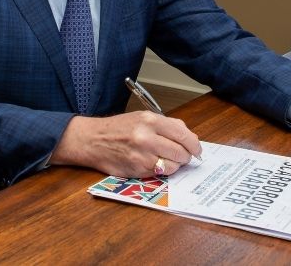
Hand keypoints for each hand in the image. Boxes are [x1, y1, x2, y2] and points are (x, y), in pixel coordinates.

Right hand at [50, 111, 201, 177]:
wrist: (93, 140)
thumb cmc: (119, 128)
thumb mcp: (143, 117)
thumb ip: (167, 125)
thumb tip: (189, 137)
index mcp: (150, 120)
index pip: (183, 134)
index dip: (194, 144)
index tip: (197, 149)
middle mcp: (146, 137)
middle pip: (181, 152)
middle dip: (186, 156)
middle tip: (183, 156)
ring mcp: (141, 155)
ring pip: (172, 166)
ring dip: (174, 165)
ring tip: (167, 160)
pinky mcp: (137, 170)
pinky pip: (159, 174)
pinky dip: (162, 171)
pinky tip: (154, 164)